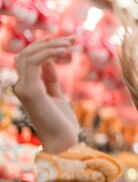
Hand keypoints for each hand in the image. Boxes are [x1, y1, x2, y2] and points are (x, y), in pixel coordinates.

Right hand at [14, 36, 78, 153]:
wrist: (64, 142)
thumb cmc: (62, 122)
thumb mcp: (57, 95)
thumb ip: (50, 79)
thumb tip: (49, 61)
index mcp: (27, 88)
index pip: (27, 60)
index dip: (42, 47)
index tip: (63, 40)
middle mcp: (21, 87)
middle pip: (25, 55)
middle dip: (48, 43)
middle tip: (71, 39)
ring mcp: (23, 90)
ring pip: (27, 56)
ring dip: (49, 46)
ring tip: (70, 43)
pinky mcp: (30, 92)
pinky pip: (32, 64)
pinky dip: (47, 53)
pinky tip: (64, 50)